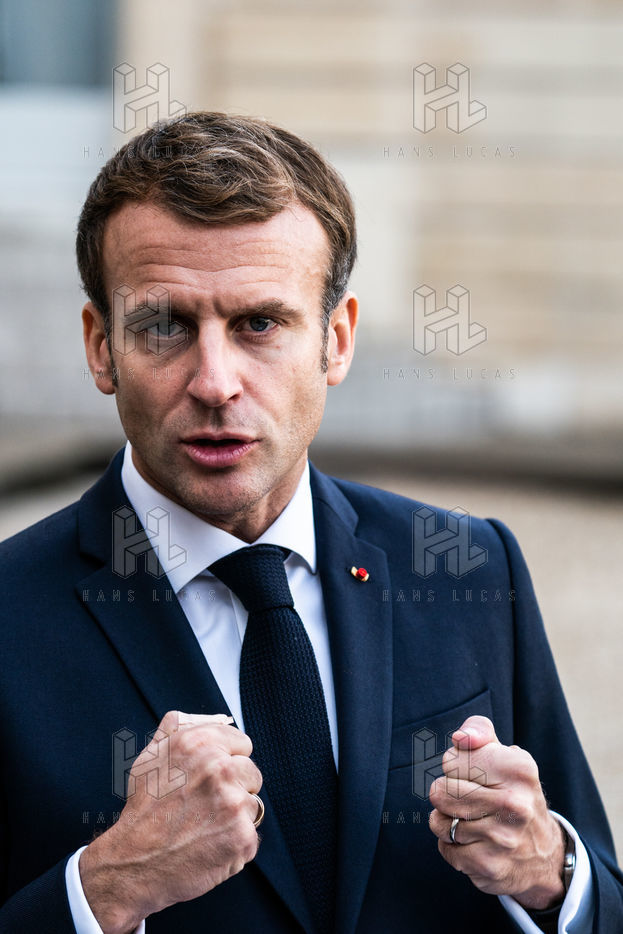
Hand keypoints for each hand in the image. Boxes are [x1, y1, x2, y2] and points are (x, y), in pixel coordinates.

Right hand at [80, 711, 261, 932]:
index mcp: (200, 743)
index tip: (213, 777)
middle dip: (235, 787)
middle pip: (252, 772)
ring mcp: (234, 803)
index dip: (228, 760)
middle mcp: (220, 768)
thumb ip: (176, 729)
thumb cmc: (143, 810)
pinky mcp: (242, 836)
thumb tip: (200, 716)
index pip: (243, 743)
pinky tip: (210, 846)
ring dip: (234, 817)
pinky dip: (234, 844)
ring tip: (203, 827)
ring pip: (252, 805)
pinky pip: (251, 835)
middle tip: (206, 806)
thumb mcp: (150, 758)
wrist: (134, 863)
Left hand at [428, 716, 565, 909]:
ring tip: (473, 822)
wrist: (543, 854)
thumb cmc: (512, 793)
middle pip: (439, 791)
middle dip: (447, 795)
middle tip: (471, 800)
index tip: (475, 776)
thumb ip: (478, 731)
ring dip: (448, 822)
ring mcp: (502, 838)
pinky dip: (453, 847)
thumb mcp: (504, 755)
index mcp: (518, 769)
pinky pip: (445, 849)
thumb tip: (461, 738)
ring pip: (439, 822)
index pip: (450, 760)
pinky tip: (476, 844)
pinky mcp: (489, 866)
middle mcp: (514, 803)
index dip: (455, 767)